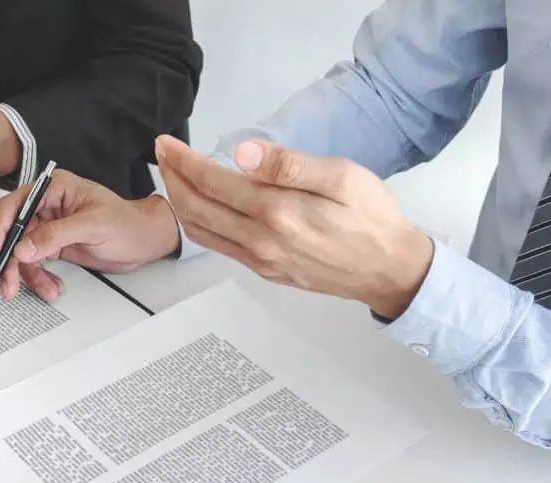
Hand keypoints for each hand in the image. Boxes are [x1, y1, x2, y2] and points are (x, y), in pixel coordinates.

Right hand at [0, 170, 180, 302]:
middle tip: (8, 283)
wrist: (146, 241)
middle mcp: (47, 206)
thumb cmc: (128, 223)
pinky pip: (35, 263)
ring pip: (22, 252)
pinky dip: (40, 278)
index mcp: (54, 189)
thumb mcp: (93, 226)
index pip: (14, 206)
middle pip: (13, 233)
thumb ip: (56, 235)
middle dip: (10, 260)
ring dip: (27, 275)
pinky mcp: (54, 246)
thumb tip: (25, 247)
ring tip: (45, 290)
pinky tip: (53, 286)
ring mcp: (49, 227)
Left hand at [155, 135, 433, 318]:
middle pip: (197, 209)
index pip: (213, 183)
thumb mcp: (342, 177)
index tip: (166, 143)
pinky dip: (199, 225)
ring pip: (203, 232)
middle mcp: (261, 241)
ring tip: (172, 178)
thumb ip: (289, 165)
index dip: (184, 161)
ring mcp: (261, 260)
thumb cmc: (371, 218)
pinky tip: (200, 208)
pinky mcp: (266, 271)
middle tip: (161, 155)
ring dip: (180, 203)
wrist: (390, 270)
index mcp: (277, 213)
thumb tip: (242, 153)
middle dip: (173, 179)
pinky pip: (220, 247)